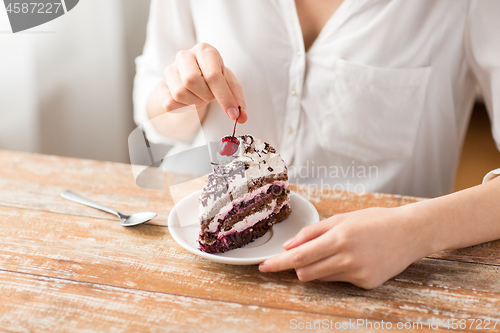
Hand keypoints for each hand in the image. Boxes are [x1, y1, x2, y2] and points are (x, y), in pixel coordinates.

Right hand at [155, 43, 246, 122]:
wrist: (190, 78)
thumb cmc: (212, 78)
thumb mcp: (228, 82)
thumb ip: (236, 98)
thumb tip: (242, 117)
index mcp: (204, 50)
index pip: (213, 75)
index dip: (224, 97)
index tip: (233, 114)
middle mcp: (184, 55)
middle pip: (191, 81)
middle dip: (205, 96)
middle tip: (210, 97)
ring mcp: (169, 69)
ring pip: (179, 93)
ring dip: (194, 102)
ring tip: (200, 97)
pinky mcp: (160, 85)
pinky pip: (170, 103)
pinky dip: (183, 107)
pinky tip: (189, 101)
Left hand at [259, 206, 429, 288]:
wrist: (410, 233)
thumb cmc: (375, 221)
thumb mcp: (342, 219)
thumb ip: (313, 232)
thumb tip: (290, 246)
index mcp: (339, 239)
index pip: (300, 256)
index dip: (279, 263)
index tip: (264, 267)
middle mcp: (347, 259)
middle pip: (306, 272)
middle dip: (297, 266)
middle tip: (299, 256)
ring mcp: (358, 274)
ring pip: (321, 277)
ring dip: (317, 267)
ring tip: (333, 251)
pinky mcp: (366, 284)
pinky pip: (339, 281)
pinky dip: (337, 271)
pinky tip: (353, 258)